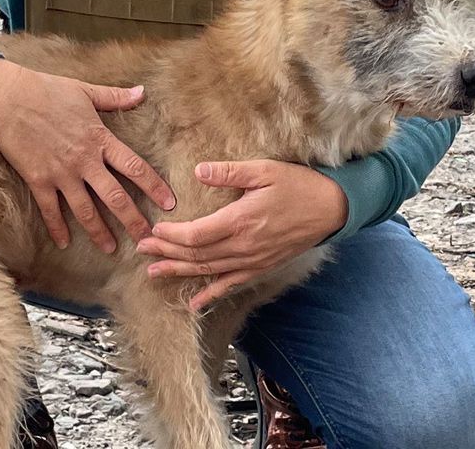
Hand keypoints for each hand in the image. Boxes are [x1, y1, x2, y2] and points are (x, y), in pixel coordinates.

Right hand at [0, 58, 176, 253]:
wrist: (8, 98)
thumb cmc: (46, 89)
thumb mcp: (85, 90)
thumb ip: (115, 97)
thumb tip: (142, 92)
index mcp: (99, 139)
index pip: (134, 167)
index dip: (154, 187)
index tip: (169, 203)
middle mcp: (84, 161)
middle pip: (115, 197)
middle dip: (133, 220)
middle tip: (147, 239)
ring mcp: (60, 173)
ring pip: (85, 210)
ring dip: (99, 232)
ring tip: (111, 249)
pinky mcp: (38, 180)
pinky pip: (50, 210)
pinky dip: (57, 228)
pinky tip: (64, 243)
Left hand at [134, 160, 347, 310]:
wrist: (332, 209)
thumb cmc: (298, 185)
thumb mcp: (264, 170)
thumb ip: (229, 172)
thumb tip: (198, 171)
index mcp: (241, 221)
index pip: (196, 234)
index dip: (171, 235)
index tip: (153, 229)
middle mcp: (244, 246)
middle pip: (197, 254)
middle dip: (167, 252)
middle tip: (141, 249)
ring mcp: (253, 260)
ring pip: (209, 271)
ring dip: (180, 271)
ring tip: (154, 272)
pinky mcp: (262, 266)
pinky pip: (232, 284)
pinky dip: (211, 295)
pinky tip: (194, 304)